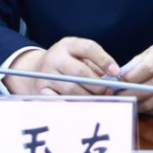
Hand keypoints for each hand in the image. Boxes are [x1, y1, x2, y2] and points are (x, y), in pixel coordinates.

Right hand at [2, 37, 119, 95]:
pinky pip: (60, 100)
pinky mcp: (41, 91)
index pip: (88, 48)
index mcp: (68, 45)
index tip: (116, 72)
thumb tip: (114, 78)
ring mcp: (46, 75)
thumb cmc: (67, 64)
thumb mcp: (79, 56)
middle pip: (80, 71)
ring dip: (88, 96)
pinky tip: (83, 107)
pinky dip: (73, 104)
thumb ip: (95, 64)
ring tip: (99, 100)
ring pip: (71, 88)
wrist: (37, 71)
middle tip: (109, 92)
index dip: (104, 60)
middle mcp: (55, 57)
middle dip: (98, 84)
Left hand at [119, 44, 152, 115]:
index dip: (131, 78)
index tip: (118, 83)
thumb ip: (136, 64)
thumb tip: (118, 78)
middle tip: (116, 97)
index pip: (147, 68)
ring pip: (152, 102)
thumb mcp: (151, 54)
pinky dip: (148, 110)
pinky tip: (140, 106)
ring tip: (125, 103)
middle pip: (148, 88)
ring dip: (136, 104)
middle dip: (129, 94)